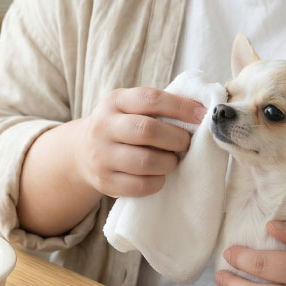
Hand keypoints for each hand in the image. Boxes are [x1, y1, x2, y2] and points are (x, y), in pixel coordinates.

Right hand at [74, 87, 207, 198]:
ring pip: (145, 161)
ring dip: (169, 162)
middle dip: (177, 138)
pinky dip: (157, 182)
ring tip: (172, 161)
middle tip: (186, 143)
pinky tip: (159, 176)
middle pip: (147, 130)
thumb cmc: (122, 127)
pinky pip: (140, 186)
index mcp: (115, 101)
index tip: (203, 116)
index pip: (151, 99)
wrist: (82, 152)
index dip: (181, 107)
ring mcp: (101, 155)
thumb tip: (203, 113)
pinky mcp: (104, 181)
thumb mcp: (131, 107)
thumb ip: (159, 107)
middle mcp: (103, 126)